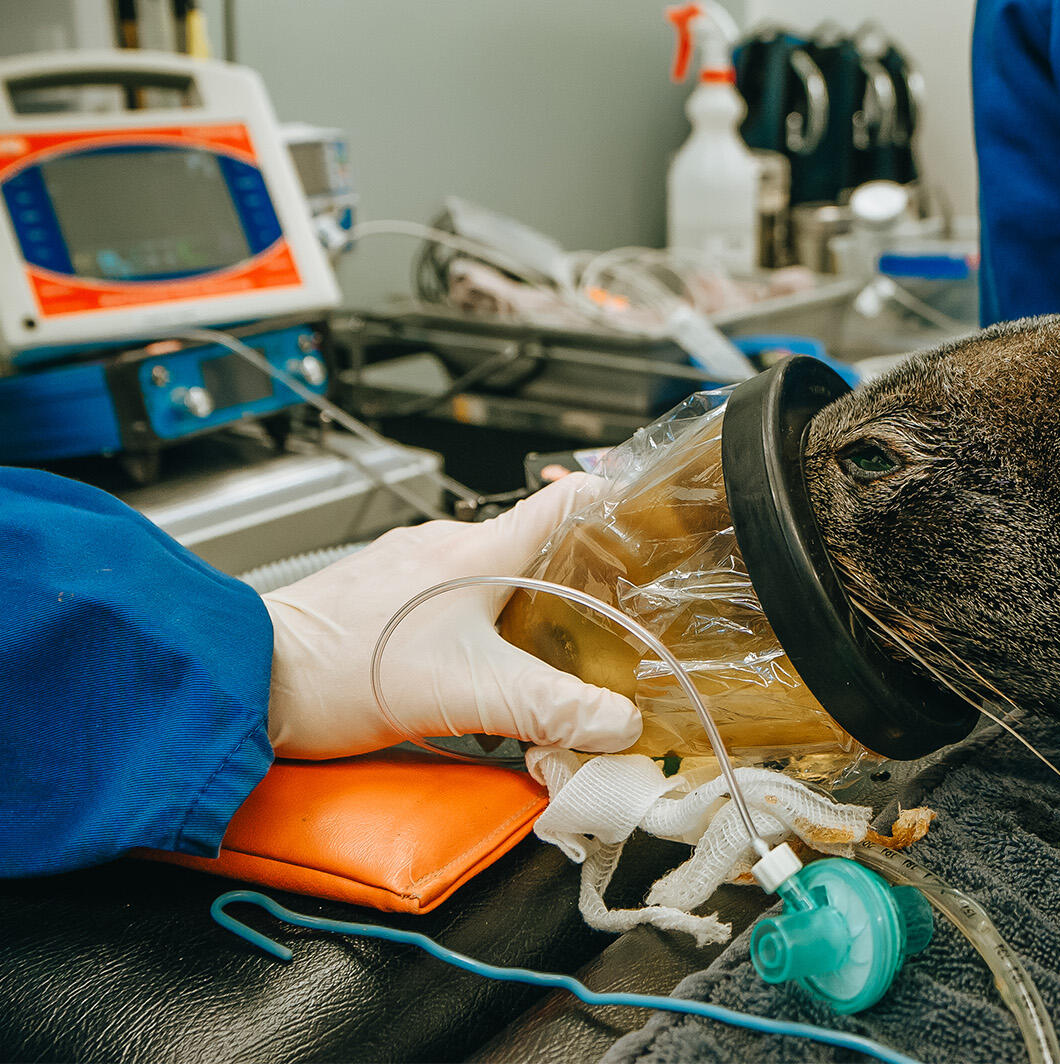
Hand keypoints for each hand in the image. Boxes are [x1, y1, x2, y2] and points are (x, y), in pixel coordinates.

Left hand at [264, 474, 645, 758]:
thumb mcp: (471, 696)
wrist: (245, 679)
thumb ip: (555, 711)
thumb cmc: (340, 670)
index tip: (645, 523)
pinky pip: (442, 602)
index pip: (565, 500)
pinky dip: (467, 630)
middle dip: (573, 585)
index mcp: (479, 550)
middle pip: (532, 549)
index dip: (614, 504)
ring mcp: (405, 570)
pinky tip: (460, 672)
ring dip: (515, 614)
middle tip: (601, 624)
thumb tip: (618, 726)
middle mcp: (443, 547)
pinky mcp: (375, 600)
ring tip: (531, 660)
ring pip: (485, 578)